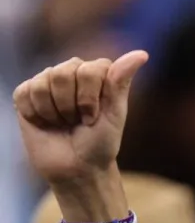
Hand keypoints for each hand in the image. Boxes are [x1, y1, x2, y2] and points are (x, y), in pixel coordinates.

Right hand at [13, 51, 147, 189]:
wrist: (77, 169)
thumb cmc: (100, 143)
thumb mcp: (115, 114)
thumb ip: (120, 82)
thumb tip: (141, 54)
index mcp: (96, 73)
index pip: (90, 69)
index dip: (90, 98)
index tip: (94, 118)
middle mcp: (71, 71)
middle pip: (63, 73)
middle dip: (72, 106)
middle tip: (79, 122)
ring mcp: (47, 81)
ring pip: (42, 84)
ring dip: (55, 112)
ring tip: (63, 123)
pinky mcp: (26, 94)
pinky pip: (25, 94)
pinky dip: (36, 114)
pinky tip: (45, 123)